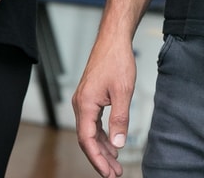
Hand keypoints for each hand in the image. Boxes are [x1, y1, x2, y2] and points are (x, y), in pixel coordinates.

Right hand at [72, 31, 137, 176]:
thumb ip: (120, 119)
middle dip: (100, 158)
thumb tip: (118, 144)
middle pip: (87, 139)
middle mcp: (80, 104)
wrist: (113, 39)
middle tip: (114, 174)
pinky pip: (93, 122)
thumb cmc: (117, 60)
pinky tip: (112, 144)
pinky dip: (102, 135)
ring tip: (115, 163)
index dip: (97, 159)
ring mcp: (84, 101)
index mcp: (85, 104)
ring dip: (102, 148)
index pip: (87, 140)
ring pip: (90, 132)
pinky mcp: (90, 97)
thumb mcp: (123, 92)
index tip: (108, 173)